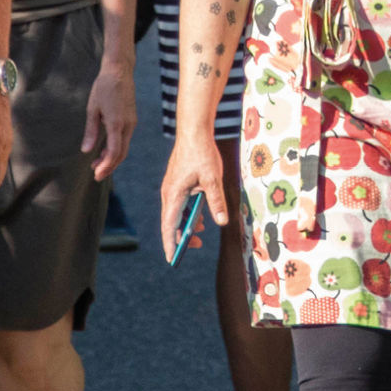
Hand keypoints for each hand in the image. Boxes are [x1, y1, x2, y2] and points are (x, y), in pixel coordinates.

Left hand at [81, 64, 135, 181]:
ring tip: (96, 164)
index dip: (106, 166)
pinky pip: (125, 139)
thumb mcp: (92, 109)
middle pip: (121, 153)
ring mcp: (132, 122)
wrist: (119, 71)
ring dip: (111, 158)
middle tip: (96, 175)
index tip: (96, 174)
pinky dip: (115, 148)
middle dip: (109, 166)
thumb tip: (86, 150)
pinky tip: (104, 150)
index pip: (114, 152)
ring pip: (124, 147)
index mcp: (117, 123)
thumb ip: (91, 131)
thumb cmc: (103, 87)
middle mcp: (128, 125)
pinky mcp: (132, 119)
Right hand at [158, 126, 230, 261]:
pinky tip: (200, 214)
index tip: (173, 259)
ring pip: (176, 213)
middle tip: (197, 245)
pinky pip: (179, 204)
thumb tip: (221, 221)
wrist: (194, 130)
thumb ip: (216, 201)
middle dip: (182, 237)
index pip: (169, 225)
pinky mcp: (176, 183)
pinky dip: (188, 212)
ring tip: (202, 231)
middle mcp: (169, 193)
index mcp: (174, 194)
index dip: (171, 243)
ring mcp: (171, 188)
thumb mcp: (213, 179)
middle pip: (171, 222)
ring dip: (187, 224)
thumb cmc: (202, 153)